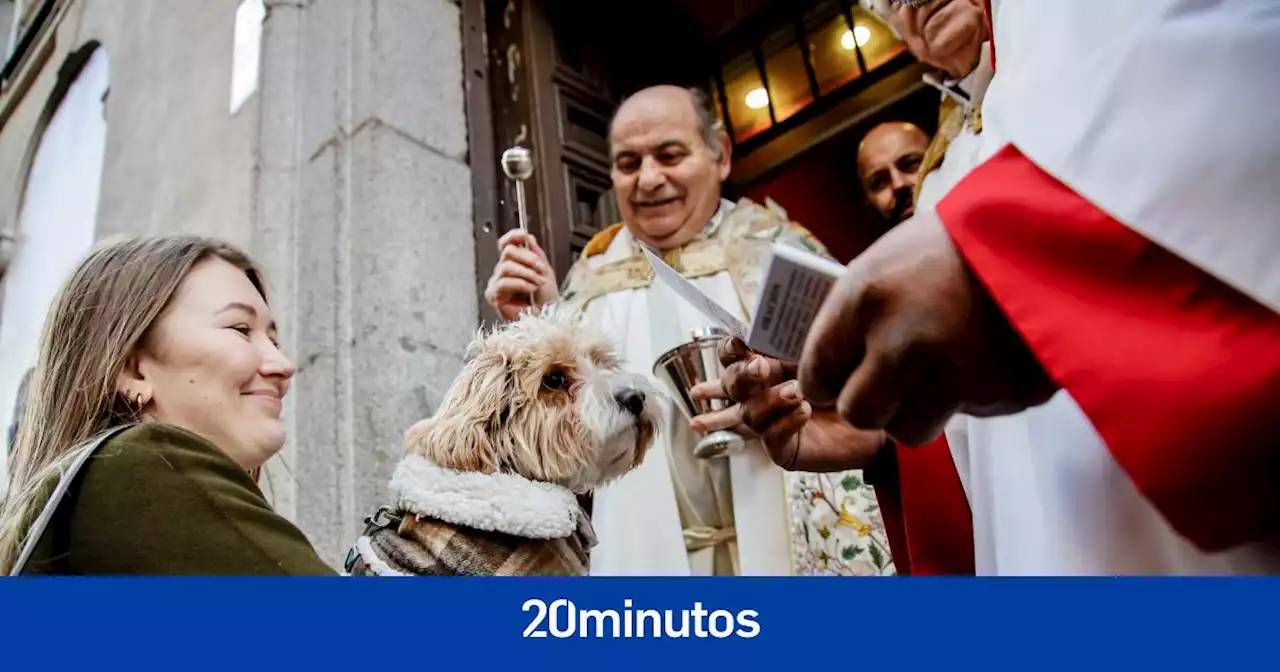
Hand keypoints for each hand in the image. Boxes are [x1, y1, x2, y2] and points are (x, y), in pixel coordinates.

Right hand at [484, 230, 558, 319]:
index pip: (506, 244)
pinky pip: (503, 282)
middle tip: (541, 270)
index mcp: (515, 264)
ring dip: (526, 273)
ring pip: (506, 266)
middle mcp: (503, 272)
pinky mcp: (494, 296)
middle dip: (527, 258)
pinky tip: (530, 289)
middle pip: (508, 252)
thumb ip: (535, 253)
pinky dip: (520, 284)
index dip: (512, 236)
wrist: (548, 318)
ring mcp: (496, 284)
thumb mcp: (544, 271)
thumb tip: (526, 236)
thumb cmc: (547, 299)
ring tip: (538, 283)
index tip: (524, 235)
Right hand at [689, 337, 886, 471]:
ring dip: (769, 399)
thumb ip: (806, 333)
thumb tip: (793, 308)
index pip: (733, 355)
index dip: (731, 349)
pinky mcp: (782, 448)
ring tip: (797, 392)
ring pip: (749, 413)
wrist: (879, 418)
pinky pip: (771, 437)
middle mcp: (762, 393)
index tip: (740, 342)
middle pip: (732, 384)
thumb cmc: (852, 378)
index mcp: (767, 364)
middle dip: (742, 374)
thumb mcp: (828, 348)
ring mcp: (769, 421)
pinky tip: (805, 412)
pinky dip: (786, 422)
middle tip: (762, 368)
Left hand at [798, 210, 1056, 446]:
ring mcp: (958, 369)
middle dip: (867, 405)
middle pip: (860, 413)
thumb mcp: (887, 261)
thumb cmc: (955, 242)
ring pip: (911, 430)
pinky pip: (965, 414)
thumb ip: (854, 315)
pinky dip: (966, 395)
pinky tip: (979, 355)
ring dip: (915, 411)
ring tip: (931, 376)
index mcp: (867, 297)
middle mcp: (907, 339)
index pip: (817, 371)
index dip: (823, 382)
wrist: (1049, 227)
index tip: (833, 381)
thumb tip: (827, 365)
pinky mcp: (1005, 391)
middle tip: (881, 389)